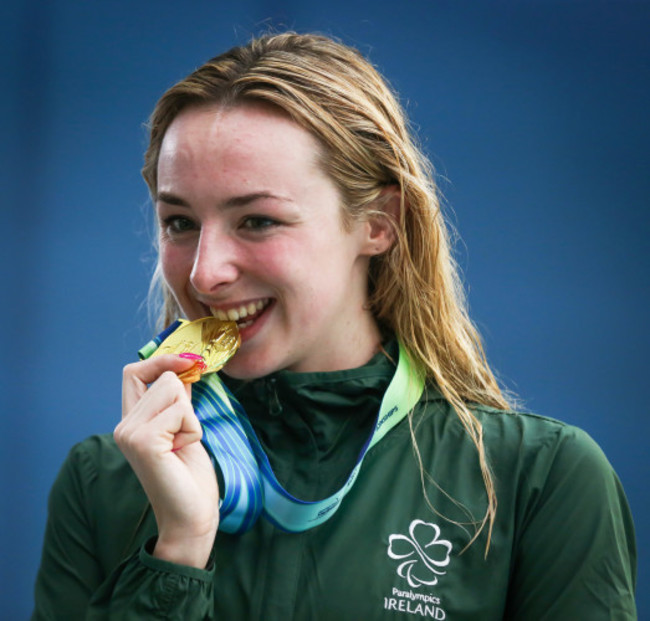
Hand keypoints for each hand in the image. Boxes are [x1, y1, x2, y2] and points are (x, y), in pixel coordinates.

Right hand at [115, 354, 218, 567]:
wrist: (191, 516)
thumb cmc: (189, 476)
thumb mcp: (184, 427)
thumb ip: (178, 400)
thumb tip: (184, 369)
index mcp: (131, 422)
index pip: (134, 372)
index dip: (161, 361)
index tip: (188, 362)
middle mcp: (124, 426)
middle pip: (165, 379)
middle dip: (186, 404)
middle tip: (182, 438)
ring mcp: (130, 434)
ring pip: (174, 390)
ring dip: (190, 417)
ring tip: (181, 446)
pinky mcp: (143, 442)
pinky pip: (181, 410)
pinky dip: (193, 429)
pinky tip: (182, 452)